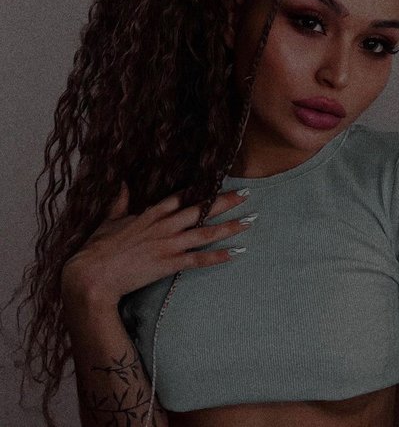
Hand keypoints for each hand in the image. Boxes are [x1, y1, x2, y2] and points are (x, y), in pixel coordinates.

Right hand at [60, 183, 253, 306]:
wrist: (91, 275)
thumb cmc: (97, 248)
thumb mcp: (109, 220)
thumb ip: (120, 202)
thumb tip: (122, 184)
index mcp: (151, 214)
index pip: (182, 196)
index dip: (203, 188)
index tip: (221, 181)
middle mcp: (164, 226)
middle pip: (201, 209)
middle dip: (226, 201)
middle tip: (247, 193)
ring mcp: (168, 245)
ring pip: (206, 232)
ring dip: (230, 226)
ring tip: (250, 220)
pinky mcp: (169, 264)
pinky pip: (199, 260)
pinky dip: (219, 257)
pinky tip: (236, 252)